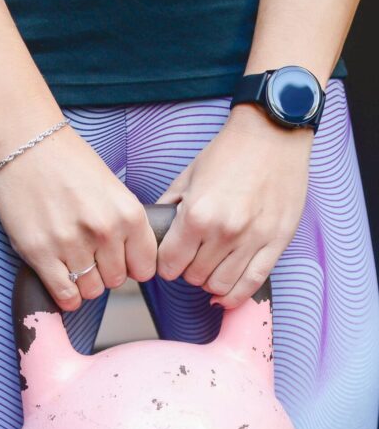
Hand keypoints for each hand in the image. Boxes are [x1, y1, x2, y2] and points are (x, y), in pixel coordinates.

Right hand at [0, 112, 157, 310]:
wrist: (24, 144)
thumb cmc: (67, 163)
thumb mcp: (112, 188)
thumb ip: (125, 225)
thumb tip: (132, 262)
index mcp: (127, 212)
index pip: (144, 267)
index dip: (131, 266)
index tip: (118, 259)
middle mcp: (103, 230)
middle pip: (116, 281)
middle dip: (104, 273)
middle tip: (89, 256)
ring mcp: (71, 243)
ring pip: (90, 291)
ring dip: (83, 283)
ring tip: (71, 261)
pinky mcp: (40, 253)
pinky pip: (65, 294)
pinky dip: (66, 295)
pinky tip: (61, 279)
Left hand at [154, 104, 313, 307]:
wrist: (273, 133)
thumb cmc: (229, 153)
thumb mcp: (186, 178)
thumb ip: (168, 210)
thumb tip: (152, 233)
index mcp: (197, 216)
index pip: (170, 266)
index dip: (166, 266)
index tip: (170, 259)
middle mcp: (224, 232)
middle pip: (193, 278)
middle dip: (187, 271)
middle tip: (192, 258)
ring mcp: (253, 239)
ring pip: (220, 286)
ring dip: (210, 281)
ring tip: (210, 267)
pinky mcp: (276, 242)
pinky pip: (251, 284)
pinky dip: (235, 295)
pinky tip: (226, 292)